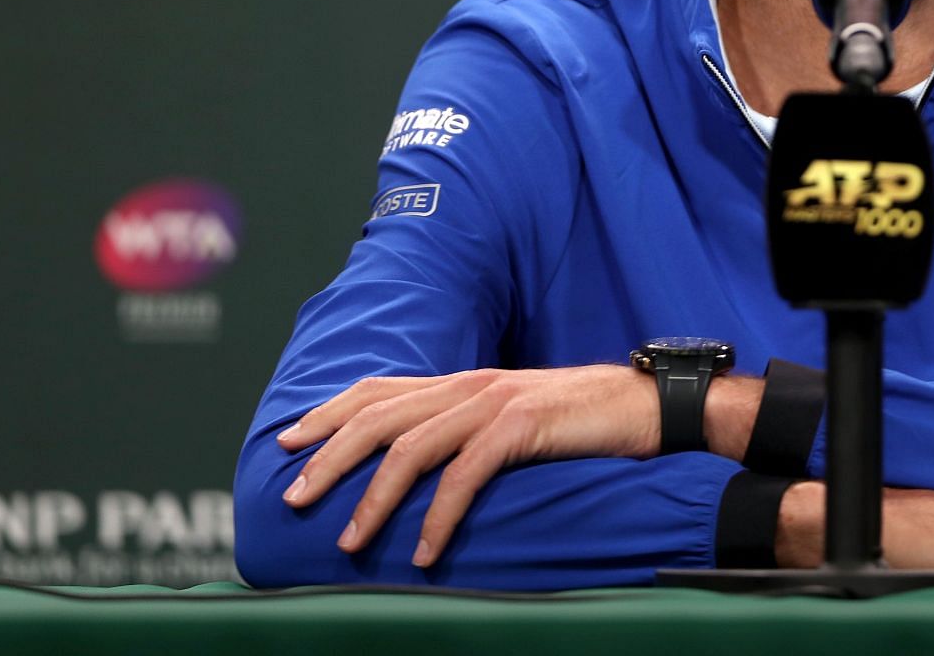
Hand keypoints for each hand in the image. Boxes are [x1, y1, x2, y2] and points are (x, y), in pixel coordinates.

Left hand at [276, 365, 656, 566]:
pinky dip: (438, 517)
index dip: (328, 413)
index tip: (288, 443)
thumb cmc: (581, 420)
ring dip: (373, 498)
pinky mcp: (522, 426)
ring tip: (348, 540)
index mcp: (464, 381)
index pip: (378, 389)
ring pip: (411, 448)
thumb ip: (468, 429)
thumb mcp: (513, 417)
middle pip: (379, 416)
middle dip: (329, 457)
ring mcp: (495, 403)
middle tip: (294, 497)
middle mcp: (470, 385)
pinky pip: (465, 476)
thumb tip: (424, 464)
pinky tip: (423, 552)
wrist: (646, 405)